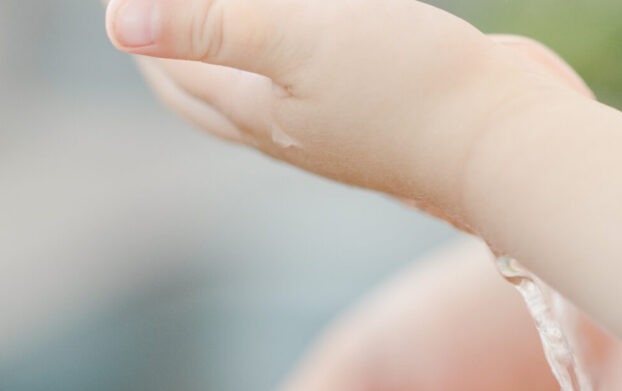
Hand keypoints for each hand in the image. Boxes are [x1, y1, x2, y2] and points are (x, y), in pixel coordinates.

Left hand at [104, 0, 586, 222]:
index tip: (125, 7)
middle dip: (168, 63)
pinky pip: (305, 94)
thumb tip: (115, 21)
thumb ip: (211, 25)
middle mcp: (284, 132)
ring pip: (254, 99)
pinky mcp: (374, 122)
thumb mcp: (301, 41)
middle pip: (202, 101)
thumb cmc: (410, 91)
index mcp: (255, 112)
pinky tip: (300, 55)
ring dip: (221, 68)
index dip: (144, 35)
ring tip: (210, 37)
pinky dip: (278, 69)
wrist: (505, 145)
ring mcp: (330, 132)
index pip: (173, 72)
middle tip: (150, 31)